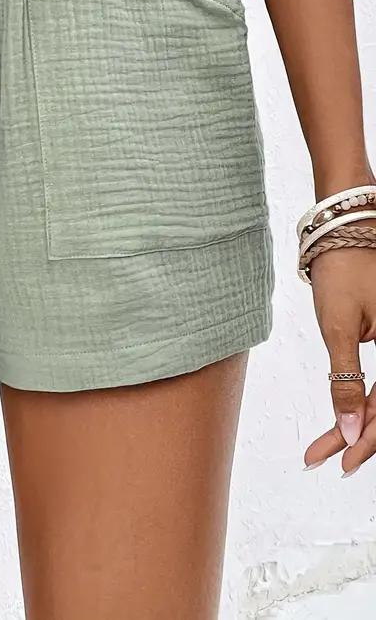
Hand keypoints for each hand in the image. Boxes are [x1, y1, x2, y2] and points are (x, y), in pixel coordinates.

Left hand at [303, 245, 375, 474]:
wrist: (346, 230)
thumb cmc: (343, 271)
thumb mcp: (338, 327)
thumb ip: (346, 380)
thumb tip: (350, 430)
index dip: (367, 441)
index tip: (341, 462)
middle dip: (358, 437)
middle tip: (324, 460)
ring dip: (359, 423)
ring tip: (325, 448)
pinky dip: (362, 401)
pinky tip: (344, 420)